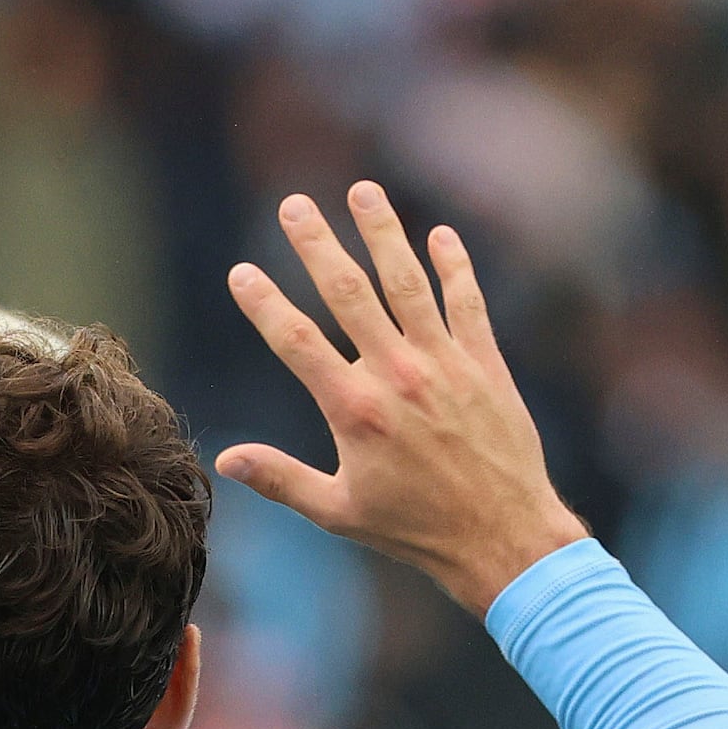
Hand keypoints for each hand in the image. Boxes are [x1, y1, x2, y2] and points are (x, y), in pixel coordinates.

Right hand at [217, 185, 587, 617]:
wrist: (502, 537)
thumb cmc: (415, 530)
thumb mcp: (338, 511)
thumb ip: (282, 479)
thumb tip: (226, 459)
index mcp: (354, 410)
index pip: (296, 341)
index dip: (264, 303)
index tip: (241, 272)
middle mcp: (397, 375)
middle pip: (348, 292)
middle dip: (316, 243)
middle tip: (294, 205)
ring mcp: (444, 363)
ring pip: (407, 281)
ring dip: (383, 232)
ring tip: (363, 191)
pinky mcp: (485, 363)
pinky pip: (467, 302)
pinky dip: (454, 266)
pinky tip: (439, 235)